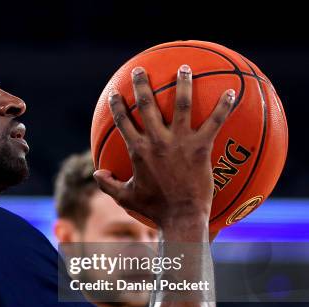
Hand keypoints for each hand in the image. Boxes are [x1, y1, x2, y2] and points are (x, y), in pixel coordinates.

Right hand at [94, 65, 235, 228]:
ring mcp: (180, 142)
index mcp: (137, 150)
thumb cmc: (154, 208)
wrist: (181, 216)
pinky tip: (231, 91)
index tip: (115, 93)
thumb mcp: (125, 197)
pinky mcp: (201, 147)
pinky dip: (224, 106)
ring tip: (183, 68)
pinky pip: (215, 121)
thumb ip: (108, 184)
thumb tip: (96, 173)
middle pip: (146, 105)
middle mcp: (157, 141)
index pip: (123, 122)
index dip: (117, 106)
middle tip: (140, 71)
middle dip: (141, 84)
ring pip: (181, 104)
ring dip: (182, 84)